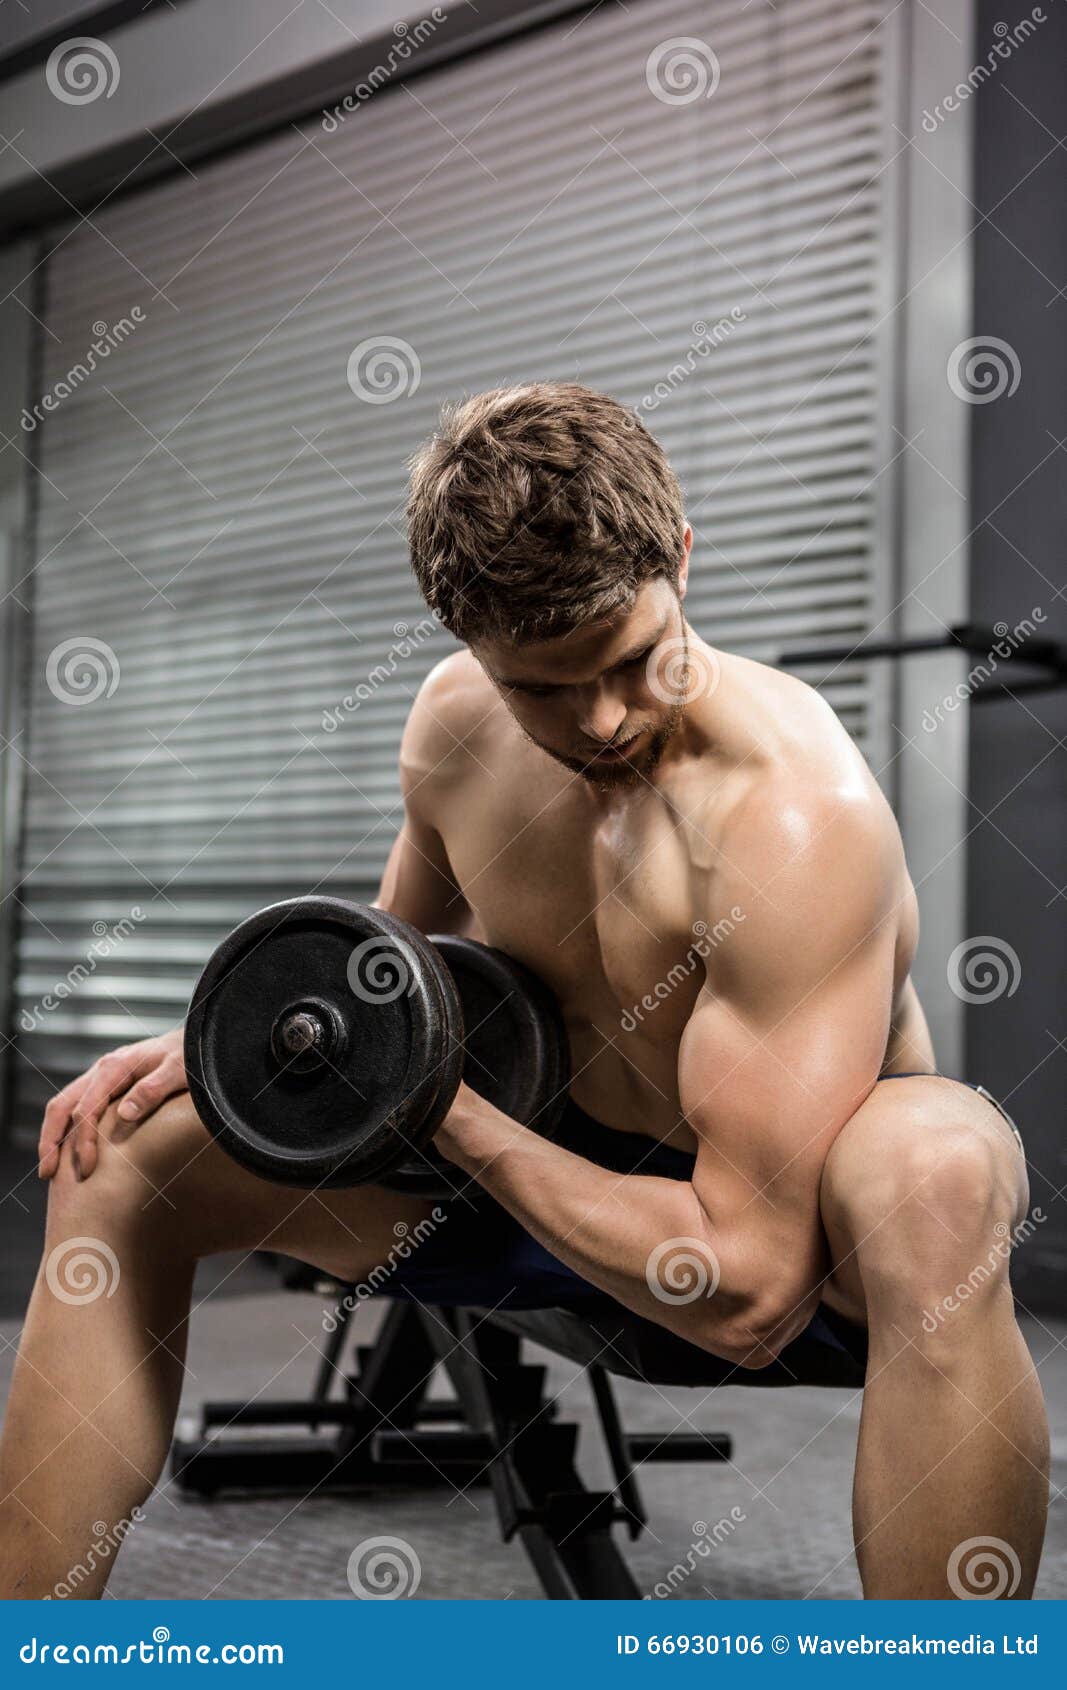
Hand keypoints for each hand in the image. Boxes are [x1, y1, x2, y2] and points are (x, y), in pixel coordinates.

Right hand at [37, 1027, 186, 1180]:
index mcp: (116, 1066)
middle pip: (62, 1105)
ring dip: (52, 1136)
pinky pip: (76, 1106)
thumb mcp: (179, 1071)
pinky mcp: (107, 1085)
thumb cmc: (191, 1057)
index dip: (82, 1140)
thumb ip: (153, 1089)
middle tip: (47, 1175)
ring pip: (63, 1105)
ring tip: (48, 1169)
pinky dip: (65, 1129)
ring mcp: (102, 1077)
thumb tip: (124, 1114)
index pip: (87, 1108)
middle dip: (50, 1140)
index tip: (86, 1169)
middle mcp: (102, 1070)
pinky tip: (67, 1150)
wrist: (195, 1041)